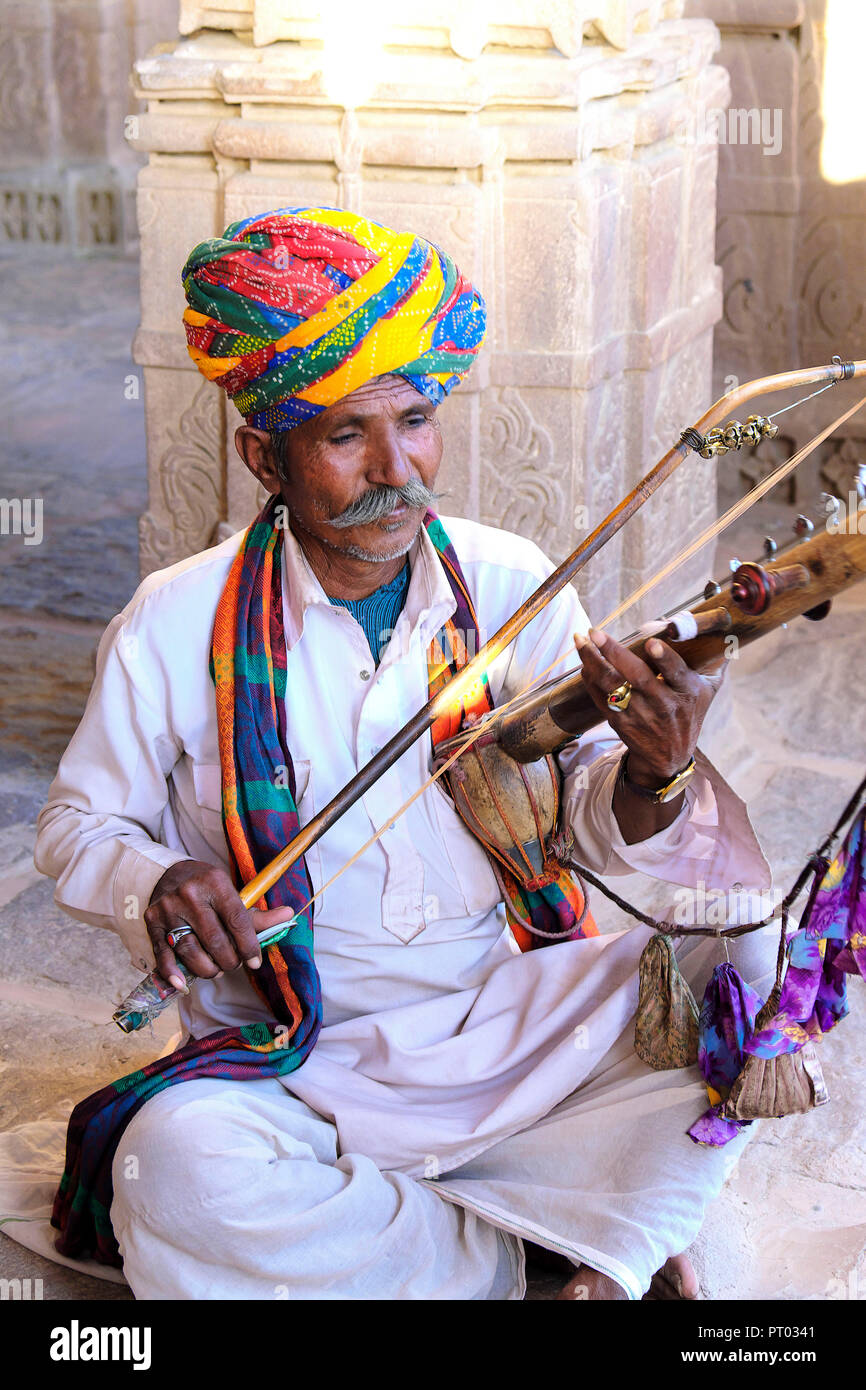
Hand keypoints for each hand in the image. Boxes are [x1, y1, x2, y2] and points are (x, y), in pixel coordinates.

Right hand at [145, 860, 292, 990]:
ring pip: (190, 951)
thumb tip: (289, 916)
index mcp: (215, 883)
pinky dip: (173, 973)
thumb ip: (257, 914)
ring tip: (215, 969)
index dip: (249, 946)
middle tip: (233, 963)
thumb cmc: (207, 888)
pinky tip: (183, 984)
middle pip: (215, 941)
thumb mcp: (232, 893)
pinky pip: (163, 955)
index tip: (256, 962)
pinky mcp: (152, 922)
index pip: (237, 921)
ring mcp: (169, 909)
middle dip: (229, 960)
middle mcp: (190, 895)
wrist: (169, 874)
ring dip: (207, 969)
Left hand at [573, 628, 725, 782]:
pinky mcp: (621, 723)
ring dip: (593, 663)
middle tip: (597, 633)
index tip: (652, 642)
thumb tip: (726, 630)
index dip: (665, 659)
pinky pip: (602, 699)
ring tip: (581, 641)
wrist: (670, 756)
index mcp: (687, 692)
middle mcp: (663, 704)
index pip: (677, 674)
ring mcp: (640, 715)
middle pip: (637, 677)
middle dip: (615, 653)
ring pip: (613, 687)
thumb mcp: (709, 690)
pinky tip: (584, 663)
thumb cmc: (690, 713)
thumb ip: (716, 661)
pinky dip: (590, 681)